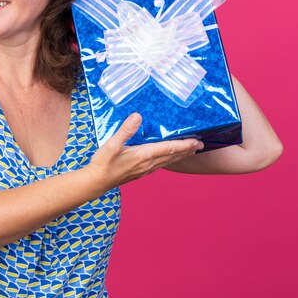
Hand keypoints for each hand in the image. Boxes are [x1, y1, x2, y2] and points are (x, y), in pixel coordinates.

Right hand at [87, 113, 203, 190]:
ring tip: (189, 151)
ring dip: (180, 156)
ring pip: (168, 162)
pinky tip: (168, 159)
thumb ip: (126, 130)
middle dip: (187, 150)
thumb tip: (138, 116)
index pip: (170, 148)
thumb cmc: (103, 163)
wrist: (96, 182)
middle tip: (200, 145)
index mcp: (144, 155)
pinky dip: (169, 160)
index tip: (197, 141)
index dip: (185, 144)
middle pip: (172, 156)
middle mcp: (148, 164)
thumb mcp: (112, 144)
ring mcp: (145, 170)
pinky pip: (160, 165)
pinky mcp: (140, 172)